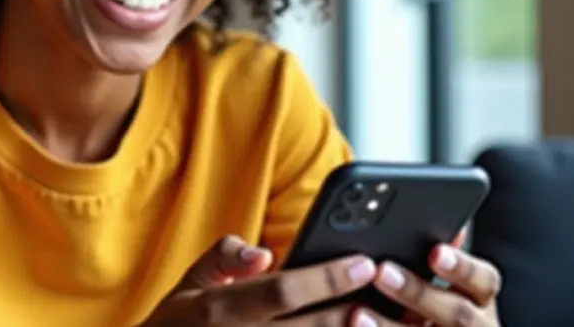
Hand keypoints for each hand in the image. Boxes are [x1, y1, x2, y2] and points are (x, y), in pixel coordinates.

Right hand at [142, 241, 377, 326]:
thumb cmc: (177, 324)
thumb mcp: (189, 282)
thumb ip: (224, 258)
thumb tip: (262, 254)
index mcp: (218, 309)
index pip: (283, 291)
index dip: (327, 278)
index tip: (363, 263)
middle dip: (355, 310)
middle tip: (395, 293)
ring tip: (386, 320)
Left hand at [361, 239, 502, 326]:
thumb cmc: (438, 310)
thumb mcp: (450, 286)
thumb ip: (445, 260)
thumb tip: (448, 223)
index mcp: (480, 301)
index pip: (484, 281)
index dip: (462, 267)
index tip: (435, 251)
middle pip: (458, 314)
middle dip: (419, 293)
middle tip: (382, 272)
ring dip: (389, 326)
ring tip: (356, 312)